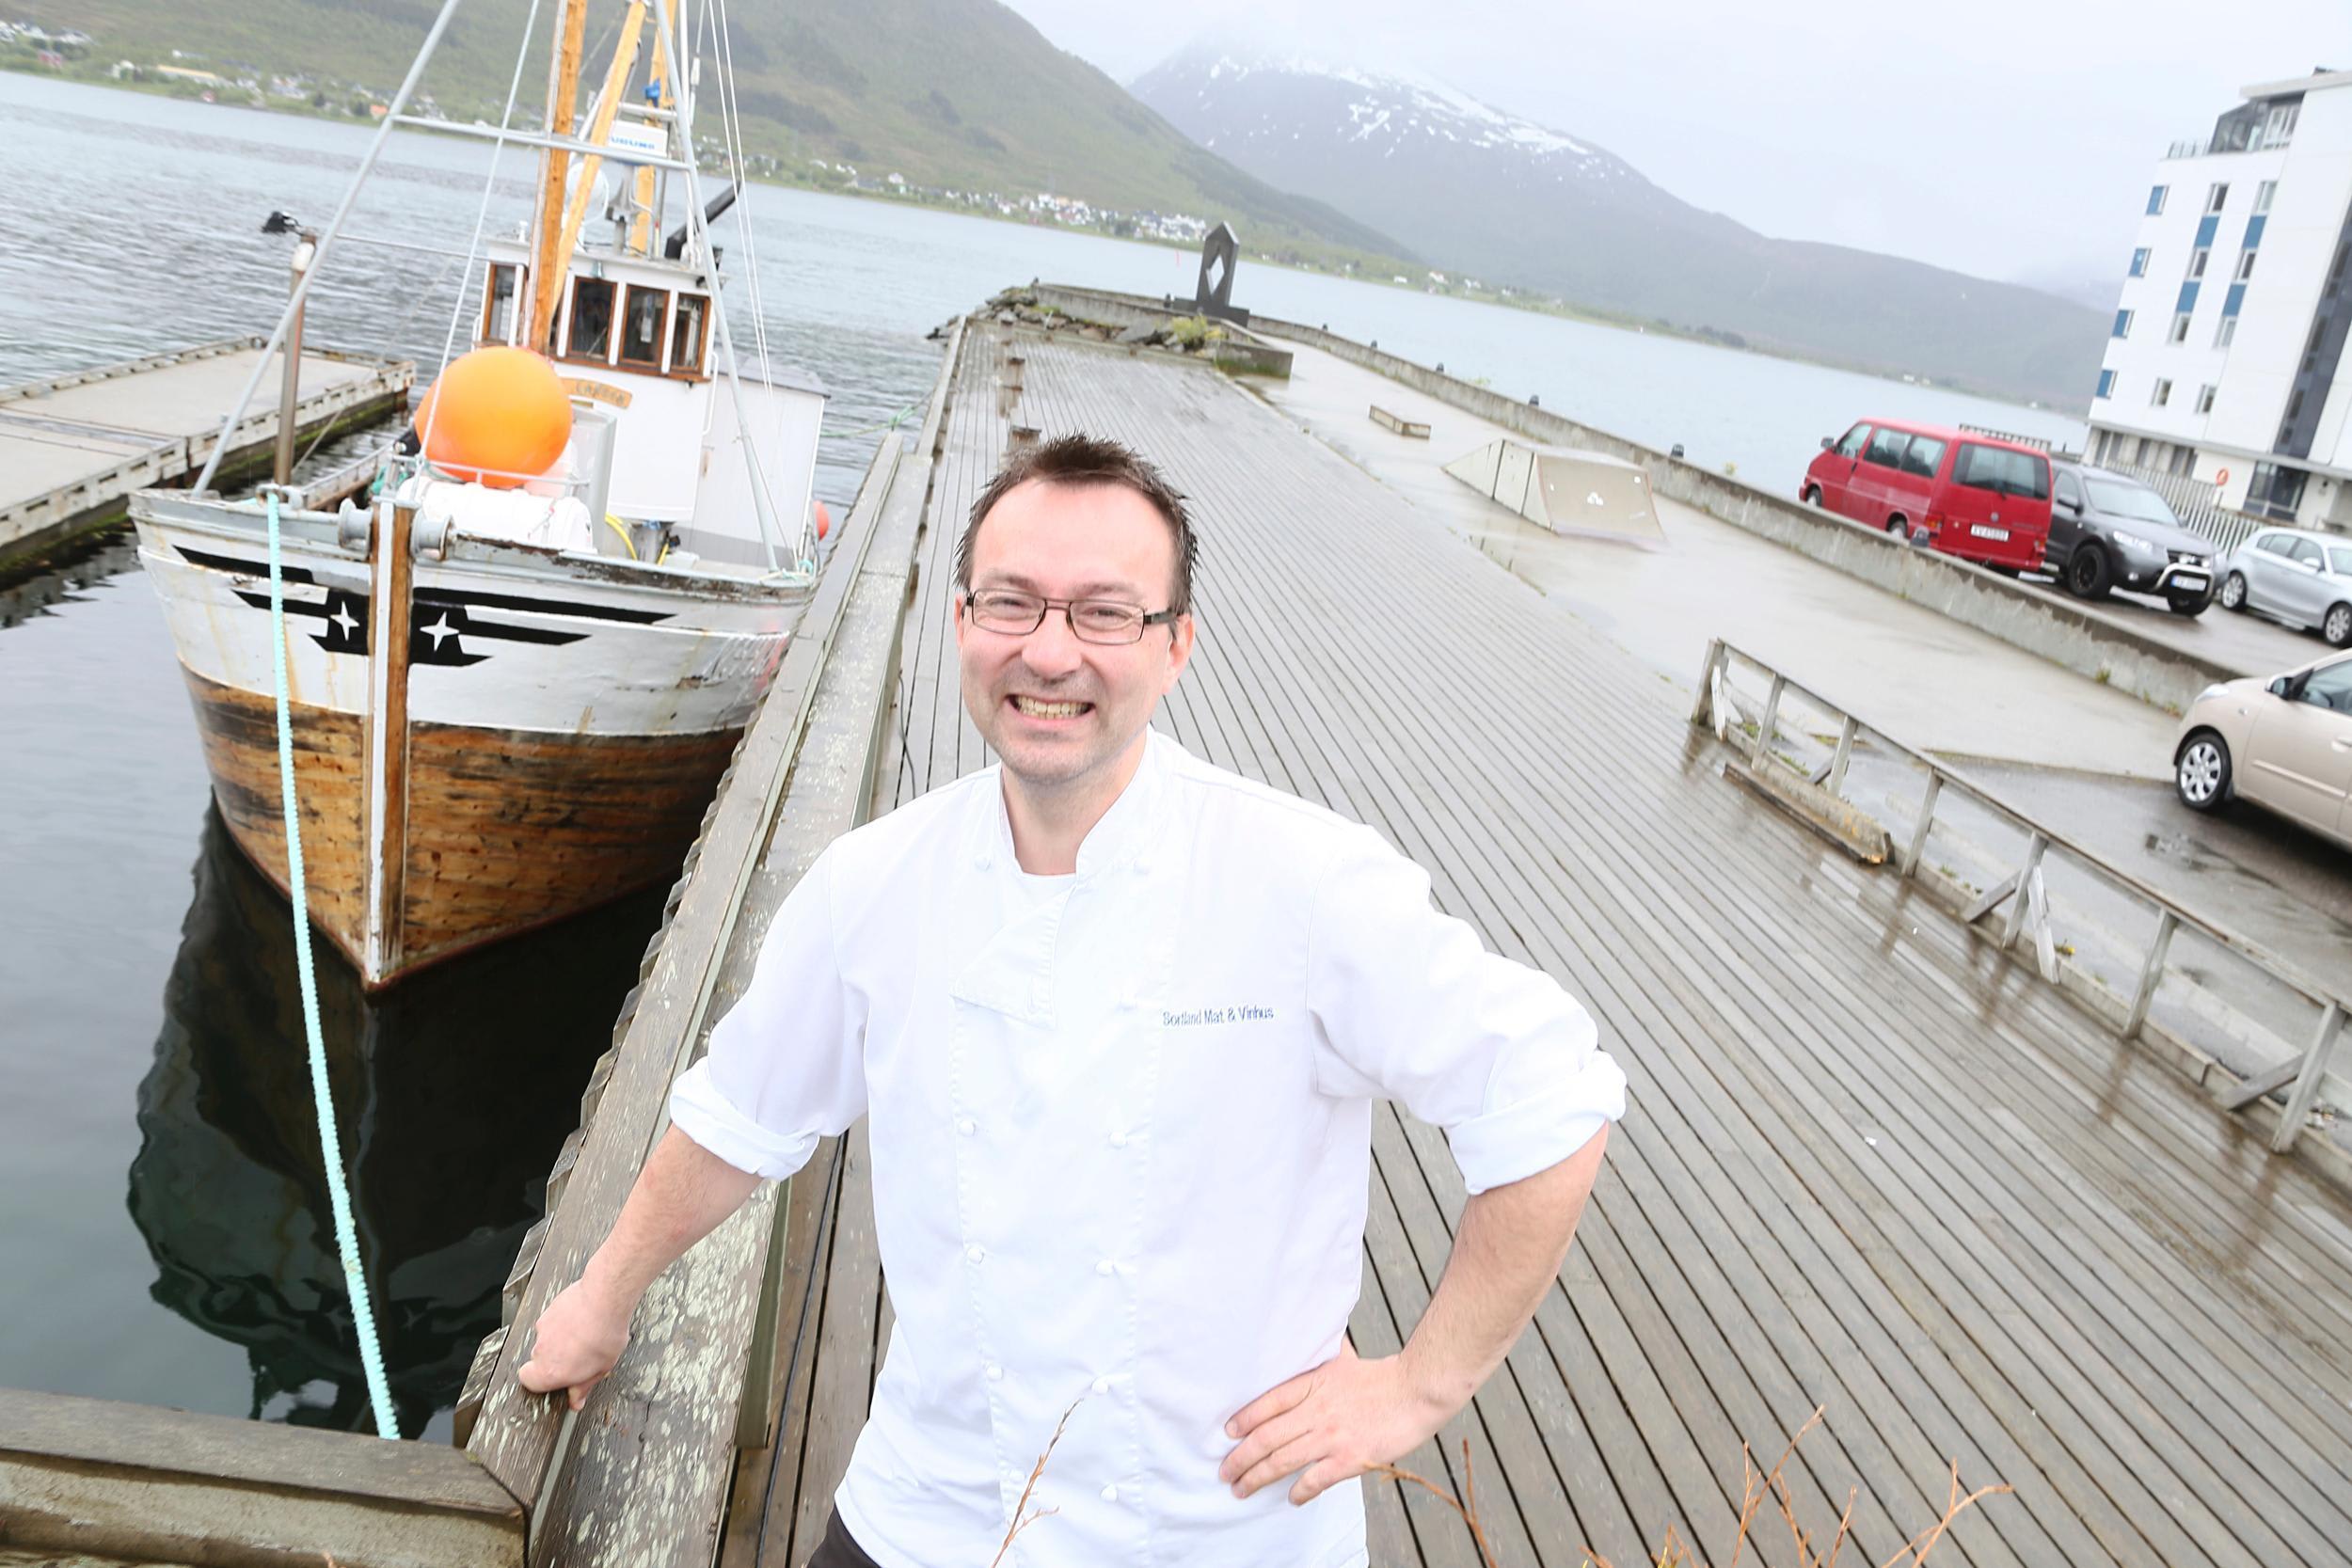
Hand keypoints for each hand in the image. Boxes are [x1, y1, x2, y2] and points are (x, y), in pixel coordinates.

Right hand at [516, 1273, 634, 1410]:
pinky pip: (553, 1321)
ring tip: (585, 1336)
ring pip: (548, 1339)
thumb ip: (583, 1387)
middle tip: (578, 1357)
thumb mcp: (600, 1369)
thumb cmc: (604, 1334)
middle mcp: (541, 1350)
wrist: (604, 1299)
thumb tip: (575, 1401)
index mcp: (550, 1371)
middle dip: (556, 1359)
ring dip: (561, 1339)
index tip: (555, 1379)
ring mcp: (543, 1328)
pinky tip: (583, 1321)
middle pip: (539, 1359)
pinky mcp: (549, 1310)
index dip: (539, 1381)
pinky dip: (564, 1322)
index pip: (527, 1381)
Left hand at [1219, 1341, 1455, 1505]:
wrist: (1417, 1390)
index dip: (1244, 1419)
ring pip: (1283, 1460)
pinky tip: (1290, 1498)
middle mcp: (1317, 1410)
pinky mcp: (1351, 1458)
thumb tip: (1311, 1332)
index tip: (1228, 1433)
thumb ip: (1322, 1353)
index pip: (1268, 1402)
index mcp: (1314, 1383)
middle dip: (1241, 1458)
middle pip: (1267, 1437)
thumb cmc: (1382, 1376)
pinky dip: (1300, 1491)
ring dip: (1257, 1477)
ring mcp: (1332, 1436)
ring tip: (1242, 1489)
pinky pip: (1316, 1479)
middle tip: (1225, 1472)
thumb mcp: (1344, 1358)